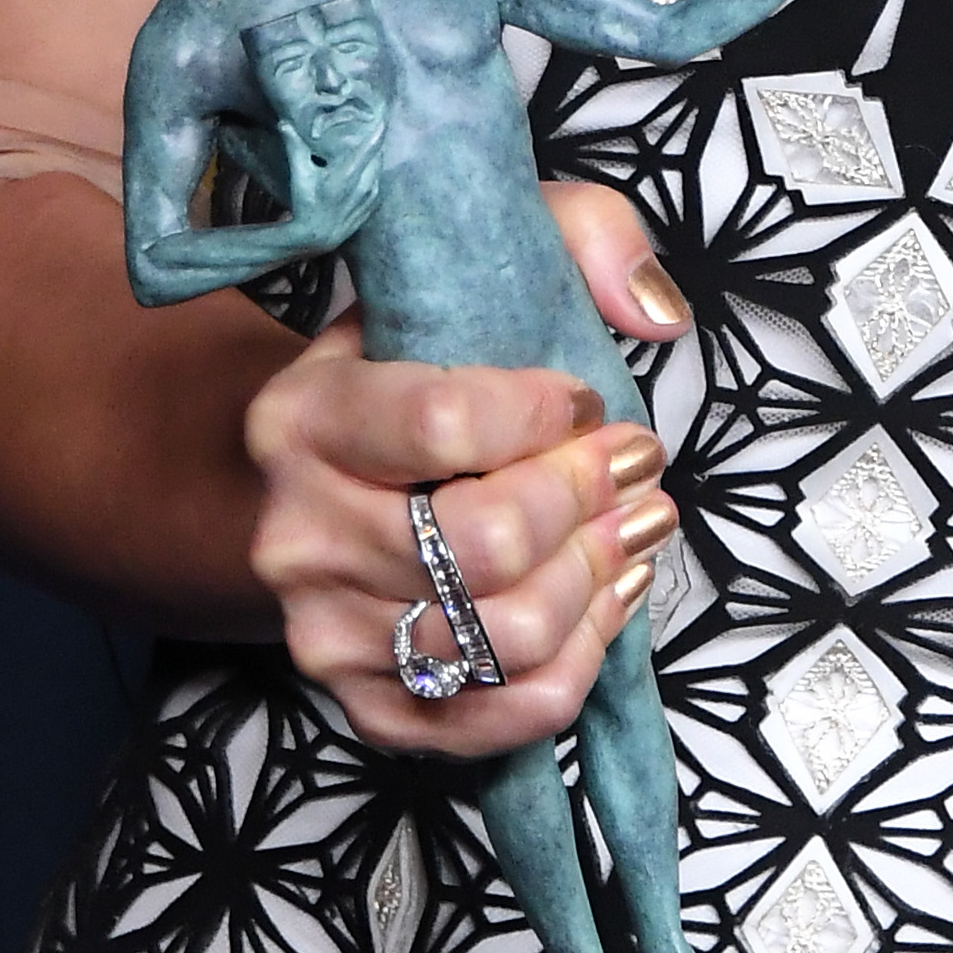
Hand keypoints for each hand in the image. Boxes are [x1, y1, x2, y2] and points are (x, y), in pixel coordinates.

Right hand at [241, 181, 697, 756]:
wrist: (313, 488)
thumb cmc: (408, 373)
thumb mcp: (466, 270)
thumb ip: (579, 236)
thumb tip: (657, 314)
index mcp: (300, 418)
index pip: (445, 425)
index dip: (549, 414)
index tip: (583, 399)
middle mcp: (296, 536)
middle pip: (486, 543)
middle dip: (590, 498)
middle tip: (635, 464)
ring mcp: (327, 635)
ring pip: (509, 634)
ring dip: (603, 576)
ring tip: (637, 524)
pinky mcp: (373, 708)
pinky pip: (506, 715)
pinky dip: (585, 659)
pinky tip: (610, 596)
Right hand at [276, 84, 386, 250]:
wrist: (317, 236)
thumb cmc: (306, 203)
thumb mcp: (300, 175)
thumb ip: (295, 147)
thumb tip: (285, 122)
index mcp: (347, 175)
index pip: (371, 145)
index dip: (378, 127)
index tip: (381, 112)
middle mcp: (365, 185)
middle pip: (377, 153)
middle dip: (374, 139)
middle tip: (368, 124)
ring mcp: (372, 195)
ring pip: (379, 166)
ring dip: (373, 155)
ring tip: (364, 143)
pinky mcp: (374, 203)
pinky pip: (378, 179)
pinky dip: (373, 170)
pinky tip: (363, 166)